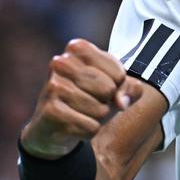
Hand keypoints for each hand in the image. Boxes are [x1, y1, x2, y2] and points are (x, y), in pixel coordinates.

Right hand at [20, 39, 143, 159]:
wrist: (52, 127)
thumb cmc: (87, 99)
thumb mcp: (113, 87)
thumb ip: (130, 88)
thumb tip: (122, 102)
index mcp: (78, 48)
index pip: (119, 74)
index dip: (118, 87)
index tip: (104, 86)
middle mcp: (62, 63)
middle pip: (109, 90)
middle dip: (107, 102)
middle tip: (91, 102)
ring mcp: (54, 86)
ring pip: (100, 110)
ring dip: (97, 118)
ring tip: (81, 113)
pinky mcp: (50, 111)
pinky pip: (89, 126)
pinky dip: (88, 131)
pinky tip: (74, 125)